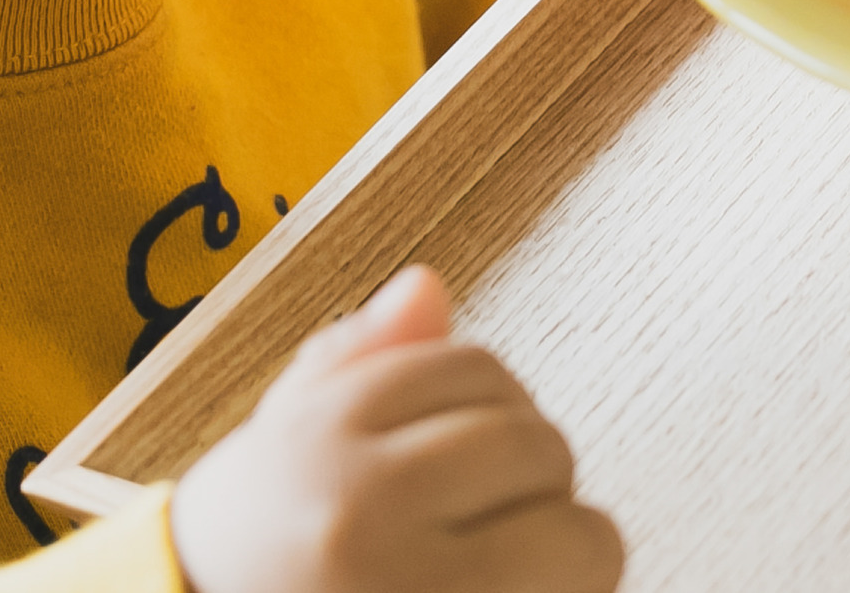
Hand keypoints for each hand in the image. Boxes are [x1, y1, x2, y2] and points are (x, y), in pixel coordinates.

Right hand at [171, 267, 622, 592]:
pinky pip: (580, 583)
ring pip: (577, 528)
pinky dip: (572, 588)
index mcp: (321, 435)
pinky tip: (514, 591)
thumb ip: (362, 357)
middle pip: (536, 443)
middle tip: (484, 516)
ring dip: (563, 541)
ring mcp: (411, 586)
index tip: (463, 456)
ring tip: (500, 562)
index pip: (478, 370)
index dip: (490, 409)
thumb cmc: (269, 544)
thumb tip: (426, 286)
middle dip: (532, 474)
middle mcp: (360, 510)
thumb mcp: (291, 436)